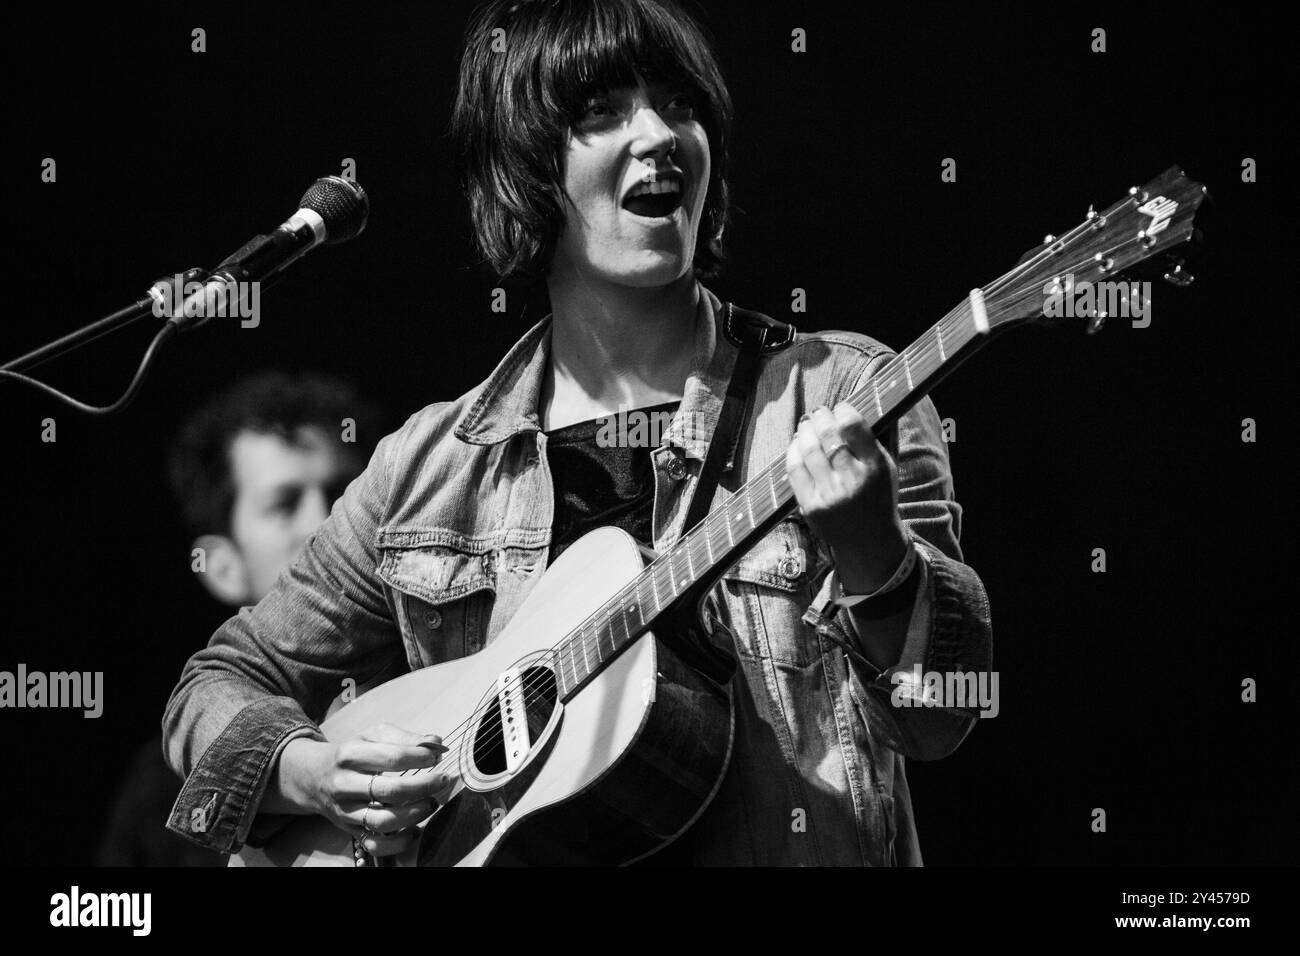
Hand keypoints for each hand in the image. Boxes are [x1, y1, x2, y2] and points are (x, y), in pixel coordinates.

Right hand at [275, 723, 452, 857]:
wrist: (312, 777)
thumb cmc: (351, 753)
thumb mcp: (372, 735)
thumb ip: (405, 737)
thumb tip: (436, 742)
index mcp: (350, 754)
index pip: (391, 757)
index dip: (419, 757)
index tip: (437, 756)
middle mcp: (344, 784)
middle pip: (389, 791)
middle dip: (423, 787)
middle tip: (442, 780)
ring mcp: (346, 811)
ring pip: (383, 821)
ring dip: (414, 814)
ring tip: (432, 802)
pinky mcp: (349, 830)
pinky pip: (374, 844)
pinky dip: (398, 842)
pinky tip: (414, 830)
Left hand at [785, 402, 907, 591]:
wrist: (869, 541)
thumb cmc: (879, 495)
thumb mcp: (889, 466)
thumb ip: (883, 435)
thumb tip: (877, 398)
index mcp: (875, 466)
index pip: (853, 426)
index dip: (842, 410)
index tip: (840, 407)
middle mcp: (852, 480)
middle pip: (827, 435)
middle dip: (820, 416)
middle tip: (819, 412)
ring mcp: (829, 494)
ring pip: (808, 449)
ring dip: (804, 430)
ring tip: (807, 424)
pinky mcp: (811, 506)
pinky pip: (794, 469)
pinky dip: (793, 451)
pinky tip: (797, 443)